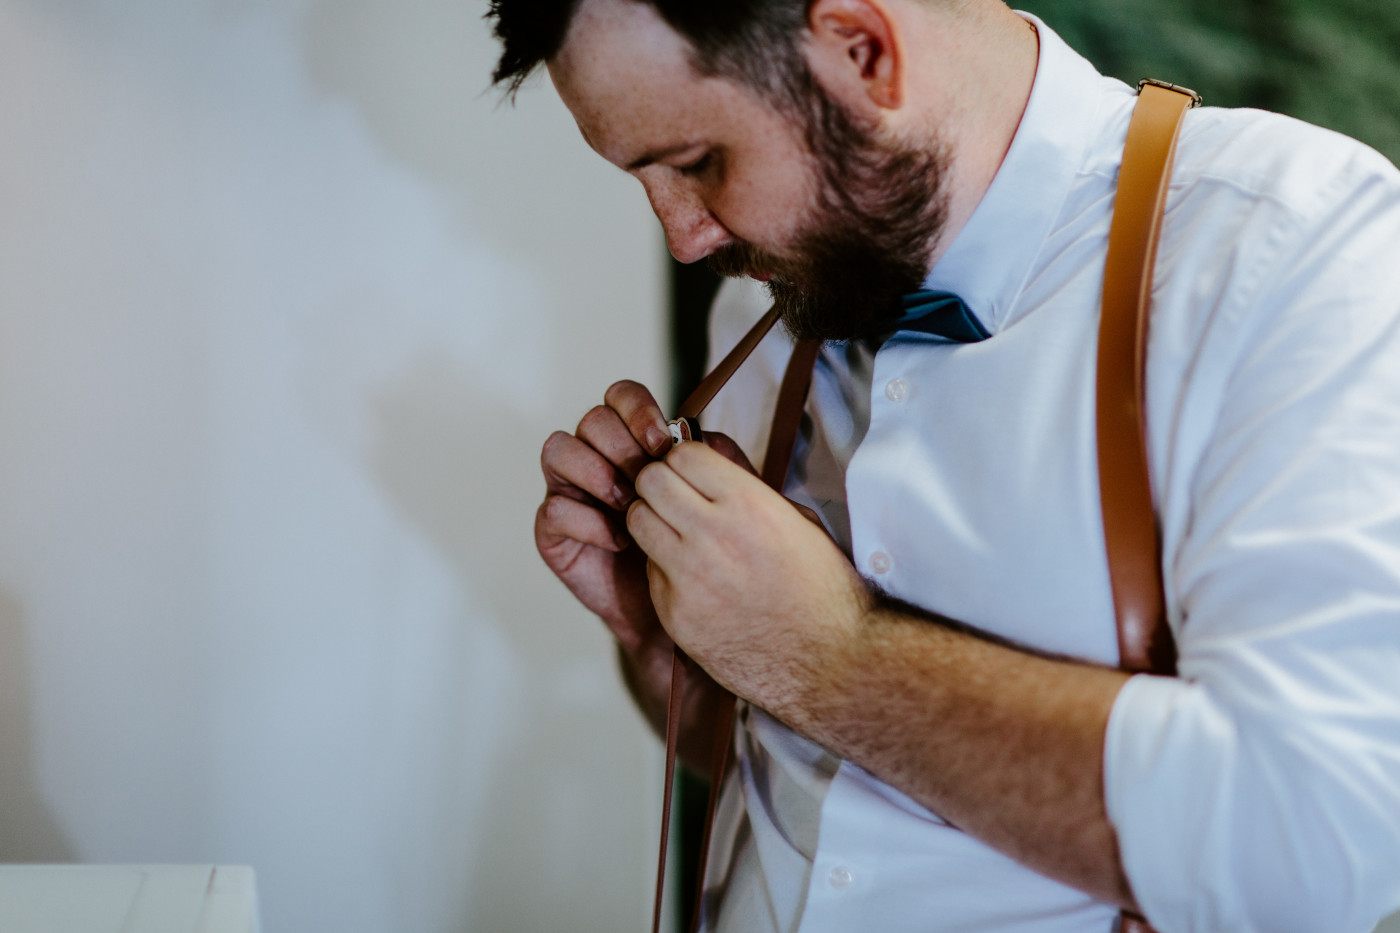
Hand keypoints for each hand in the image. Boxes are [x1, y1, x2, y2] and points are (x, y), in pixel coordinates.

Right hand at [535, 380, 758, 653]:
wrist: (675, 607)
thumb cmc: (692, 546)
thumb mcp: (715, 498)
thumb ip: (713, 462)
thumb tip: (702, 435)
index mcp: (631, 440)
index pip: (620, 397)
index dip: (637, 409)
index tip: (662, 440)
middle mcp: (596, 458)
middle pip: (591, 420)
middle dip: (621, 445)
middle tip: (647, 477)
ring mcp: (571, 491)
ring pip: (559, 451)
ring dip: (596, 473)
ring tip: (629, 504)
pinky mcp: (553, 530)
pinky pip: (554, 508)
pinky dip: (587, 521)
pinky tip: (619, 540)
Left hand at [626, 441, 870, 712]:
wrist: (830, 662)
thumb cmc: (822, 589)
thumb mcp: (797, 519)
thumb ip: (747, 483)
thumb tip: (710, 448)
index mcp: (750, 504)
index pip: (682, 454)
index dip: (684, 459)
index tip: (693, 473)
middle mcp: (713, 535)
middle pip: (649, 481)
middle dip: (660, 483)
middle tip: (676, 499)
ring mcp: (689, 577)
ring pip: (637, 520)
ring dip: (653, 520)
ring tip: (678, 535)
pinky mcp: (674, 613)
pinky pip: (649, 571)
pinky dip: (663, 567)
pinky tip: (693, 579)